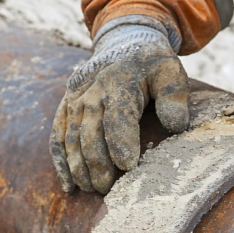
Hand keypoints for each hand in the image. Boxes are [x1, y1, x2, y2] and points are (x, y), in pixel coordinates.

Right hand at [50, 20, 188, 193]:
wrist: (122, 42)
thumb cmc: (151, 65)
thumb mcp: (170, 72)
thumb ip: (174, 97)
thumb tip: (175, 126)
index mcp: (120, 83)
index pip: (118, 117)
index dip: (121, 142)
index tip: (129, 166)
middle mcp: (92, 92)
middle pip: (90, 133)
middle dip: (97, 163)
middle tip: (108, 189)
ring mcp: (75, 100)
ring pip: (71, 138)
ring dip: (78, 167)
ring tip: (92, 190)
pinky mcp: (65, 107)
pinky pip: (57, 136)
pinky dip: (60, 162)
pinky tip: (68, 185)